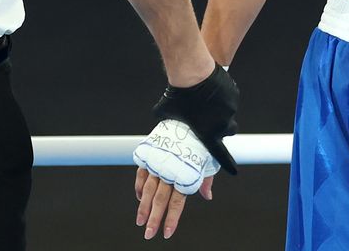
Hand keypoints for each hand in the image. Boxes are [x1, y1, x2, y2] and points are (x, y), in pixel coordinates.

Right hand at [132, 121, 216, 239]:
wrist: (188, 115)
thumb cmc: (202, 139)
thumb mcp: (209, 161)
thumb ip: (206, 181)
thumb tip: (207, 196)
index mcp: (184, 174)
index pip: (176, 203)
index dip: (171, 219)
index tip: (166, 233)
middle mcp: (169, 170)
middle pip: (159, 200)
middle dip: (153, 219)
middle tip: (148, 234)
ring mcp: (157, 163)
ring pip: (147, 189)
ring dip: (143, 207)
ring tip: (140, 221)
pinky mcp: (150, 155)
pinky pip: (142, 173)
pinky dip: (139, 187)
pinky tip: (139, 198)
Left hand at [150, 65, 239, 174]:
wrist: (192, 72)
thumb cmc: (177, 94)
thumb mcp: (167, 111)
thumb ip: (166, 121)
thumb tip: (157, 125)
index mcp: (209, 134)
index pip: (220, 154)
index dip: (227, 164)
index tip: (233, 171)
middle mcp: (222, 125)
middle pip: (228, 131)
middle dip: (223, 128)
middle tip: (212, 120)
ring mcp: (230, 110)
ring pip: (229, 113)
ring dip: (222, 110)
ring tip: (209, 100)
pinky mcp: (234, 95)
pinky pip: (231, 98)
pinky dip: (225, 96)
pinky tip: (213, 89)